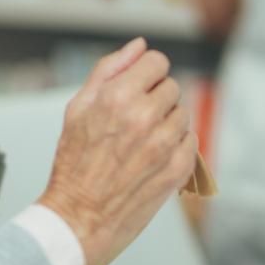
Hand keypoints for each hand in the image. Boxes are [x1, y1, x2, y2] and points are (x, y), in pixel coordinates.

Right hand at [43, 39, 195, 264]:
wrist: (79, 219)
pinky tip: (152, 159)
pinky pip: (190, 140)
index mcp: (117, 96)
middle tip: (133, 122)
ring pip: (182, 114)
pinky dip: (176, 147)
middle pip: (171, 87)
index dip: (147, 73)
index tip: (138, 88)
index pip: (157, 62)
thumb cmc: (74, 165)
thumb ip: (109, 70)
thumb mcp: (78, 108)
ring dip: (167, 123)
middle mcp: (143, 117)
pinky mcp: (177, 168)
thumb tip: (139, 46)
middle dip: (155, 99)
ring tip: (141, 143)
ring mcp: (163, 144)